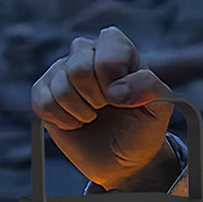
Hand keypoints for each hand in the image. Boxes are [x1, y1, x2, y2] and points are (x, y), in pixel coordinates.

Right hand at [30, 26, 178, 190]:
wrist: (124, 161)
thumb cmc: (142, 130)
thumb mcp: (160, 110)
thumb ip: (150, 88)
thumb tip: (115, 90)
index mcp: (118, 50)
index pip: (109, 41)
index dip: (112, 74)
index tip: (122, 98)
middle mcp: (88, 53)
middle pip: (80, 66)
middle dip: (97, 98)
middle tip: (107, 109)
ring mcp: (63, 71)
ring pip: (60, 85)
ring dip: (81, 112)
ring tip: (94, 118)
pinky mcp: (44, 91)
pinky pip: (42, 102)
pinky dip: (62, 120)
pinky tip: (76, 124)